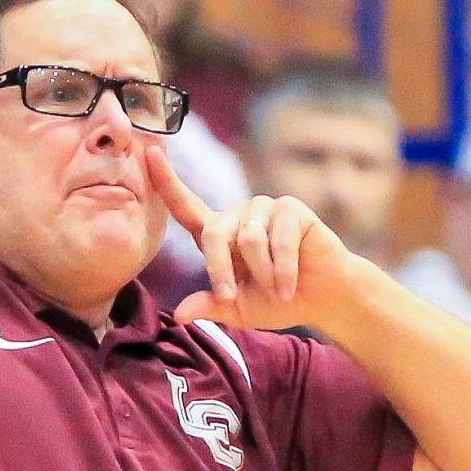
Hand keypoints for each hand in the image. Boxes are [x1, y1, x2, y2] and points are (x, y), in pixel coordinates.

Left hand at [149, 145, 374, 332]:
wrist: (322, 299)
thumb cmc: (277, 301)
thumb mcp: (237, 309)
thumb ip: (210, 307)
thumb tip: (178, 315)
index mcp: (218, 235)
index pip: (186, 206)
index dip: (166, 181)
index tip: (149, 154)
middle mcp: (238, 215)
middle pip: (214, 234)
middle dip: (222, 271)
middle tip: (234, 297)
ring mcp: (265, 208)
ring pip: (248, 240)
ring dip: (262, 274)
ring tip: (277, 290)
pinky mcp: (291, 209)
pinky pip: (278, 241)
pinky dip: (283, 270)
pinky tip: (290, 285)